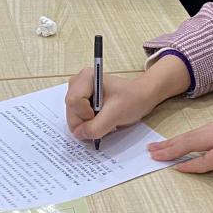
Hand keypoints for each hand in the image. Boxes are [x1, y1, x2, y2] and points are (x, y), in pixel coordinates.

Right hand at [66, 54, 191, 140]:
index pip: (73, 101)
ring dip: (88, 124)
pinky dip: (88, 124)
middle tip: (104, 120)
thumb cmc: (132, 99)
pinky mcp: (80, 102)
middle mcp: (78, 83)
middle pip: (71, 110)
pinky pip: (77, 119)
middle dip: (86, 121)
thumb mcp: (116, 114)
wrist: (141, 97)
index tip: (101, 114)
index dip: (85, 114)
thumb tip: (78, 134)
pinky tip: (100, 119)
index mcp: (86, 78)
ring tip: (104, 119)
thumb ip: (96, 127)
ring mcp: (78, 93)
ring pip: (73, 116)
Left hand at [147, 118, 212, 181]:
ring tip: (158, 156)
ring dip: (174, 150)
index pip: (203, 132)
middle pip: (193, 135)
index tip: (170, 144)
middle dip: (172, 142)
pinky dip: (192, 164)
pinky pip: (206, 159)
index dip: (184, 139)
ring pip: (194, 143)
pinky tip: (179, 167)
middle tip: (153, 148)